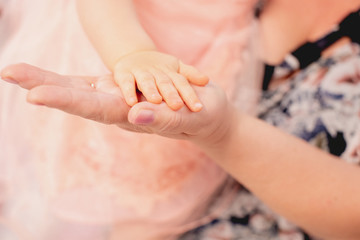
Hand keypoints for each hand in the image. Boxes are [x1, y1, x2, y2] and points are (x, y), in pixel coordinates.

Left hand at [1, 63, 233, 146]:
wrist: (206, 111)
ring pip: (78, 88)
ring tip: (14, 72)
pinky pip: (91, 82)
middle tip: (9, 72)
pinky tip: (43, 78)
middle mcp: (119, 108)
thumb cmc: (203, 117)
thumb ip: (165, 120)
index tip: (34, 94)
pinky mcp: (124, 86)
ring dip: (46, 79)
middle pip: (77, 97)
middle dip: (44, 84)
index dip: (66, 100)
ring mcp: (119, 96)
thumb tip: (135, 116)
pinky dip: (65, 80)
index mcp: (133, 117)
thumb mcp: (190, 117)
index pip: (95, 108)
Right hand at [113, 50, 208, 111]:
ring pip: (146, 82)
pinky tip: (131, 103)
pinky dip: (127, 91)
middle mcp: (156, 72)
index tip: (198, 108)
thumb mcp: (176, 69)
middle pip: (165, 83)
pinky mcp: (123, 74)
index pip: (182, 83)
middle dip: (171, 94)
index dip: (190, 95)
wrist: (132, 55)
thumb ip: (190, 75)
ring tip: (156, 101)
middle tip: (178, 106)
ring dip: (150, 90)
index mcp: (171, 72)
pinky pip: (125, 82)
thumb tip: (206, 80)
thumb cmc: (159, 68)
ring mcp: (140, 72)